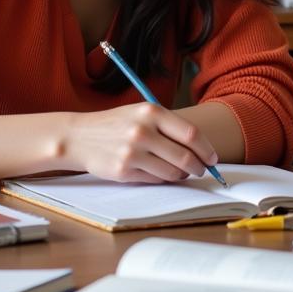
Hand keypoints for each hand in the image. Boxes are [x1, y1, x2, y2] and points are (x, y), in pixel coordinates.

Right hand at [64, 103, 219, 182]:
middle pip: (185, 156)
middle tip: (202, 170)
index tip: (213, 158)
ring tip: (181, 173)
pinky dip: (163, 179)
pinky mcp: (123, 171)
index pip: (191, 134)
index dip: (206, 149)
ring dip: (181, 175)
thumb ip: (168, 126)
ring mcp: (132, 152)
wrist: (79, 136)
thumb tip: (199, 146)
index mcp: (151, 112)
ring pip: (171, 171)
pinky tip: (161, 174)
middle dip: (198, 166)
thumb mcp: (141, 113)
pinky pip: (154, 179)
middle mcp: (143, 131)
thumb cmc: (116, 124)